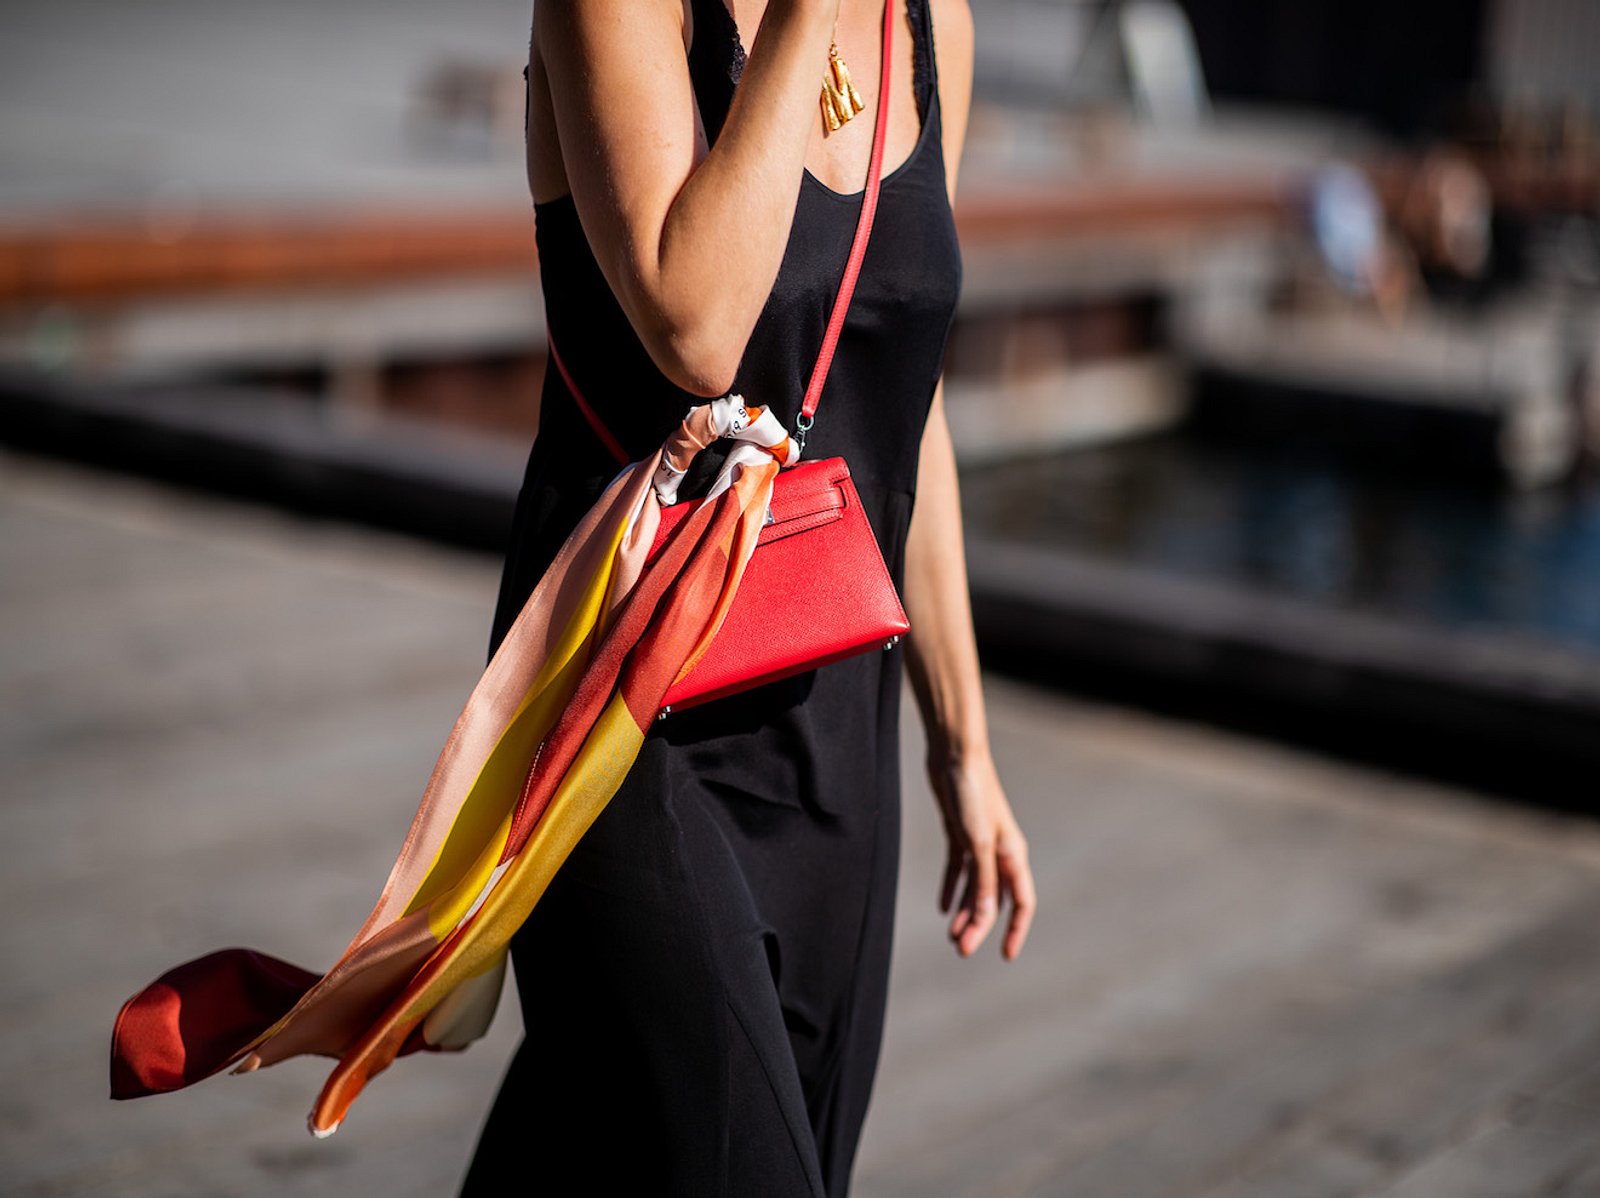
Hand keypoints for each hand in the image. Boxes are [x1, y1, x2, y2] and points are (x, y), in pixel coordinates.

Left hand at [927, 747, 1035, 959]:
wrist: (955, 756)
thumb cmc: (973, 794)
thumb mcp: (978, 843)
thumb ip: (983, 880)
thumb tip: (985, 917)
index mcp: (1013, 854)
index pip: (1021, 902)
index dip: (1016, 930)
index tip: (1006, 956)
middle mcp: (999, 852)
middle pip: (993, 899)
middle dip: (979, 926)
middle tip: (961, 950)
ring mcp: (979, 843)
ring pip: (975, 888)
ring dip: (965, 912)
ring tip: (951, 935)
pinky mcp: (959, 834)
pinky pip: (958, 869)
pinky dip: (951, 888)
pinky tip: (942, 907)